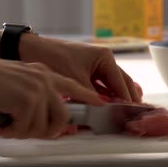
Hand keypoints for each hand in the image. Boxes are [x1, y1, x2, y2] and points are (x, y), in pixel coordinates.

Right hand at [0, 55, 105, 138]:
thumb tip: (42, 116)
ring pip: (44, 126)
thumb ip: (36, 91)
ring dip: (26, 132)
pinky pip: (27, 128)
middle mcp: (45, 80)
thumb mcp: (20, 77)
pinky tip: (3, 126)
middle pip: (63, 116)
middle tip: (29, 131)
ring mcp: (38, 89)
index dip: (88, 96)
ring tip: (10, 127)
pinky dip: (13, 132)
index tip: (101, 103)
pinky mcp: (27, 101)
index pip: (73, 86)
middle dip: (48, 131)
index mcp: (44, 72)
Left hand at [19, 34, 142, 102]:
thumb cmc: (55, 58)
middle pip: (120, 84)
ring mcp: (95, 67)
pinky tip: (105, 108)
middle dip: (126, 99)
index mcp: (105, 57)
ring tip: (122, 114)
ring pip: (110, 87)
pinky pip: (99, 88)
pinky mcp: (86, 73)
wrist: (33, 51)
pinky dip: (102, 97)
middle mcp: (103, 61)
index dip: (128, 100)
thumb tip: (104, 111)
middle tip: (134, 115)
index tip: (133, 113)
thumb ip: (92, 96)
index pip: (122, 83)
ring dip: (114, 99)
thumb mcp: (76, 79)